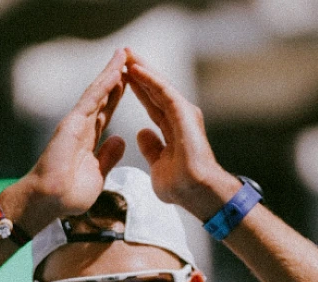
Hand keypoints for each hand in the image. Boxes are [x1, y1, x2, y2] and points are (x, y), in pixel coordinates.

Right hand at [23, 48, 129, 222]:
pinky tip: (116, 70)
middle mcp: (81, 127)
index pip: (106, 112)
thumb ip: (107, 156)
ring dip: (111, 72)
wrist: (49, 201)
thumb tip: (119, 140)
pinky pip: (92, 99)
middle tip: (129, 58)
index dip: (117, 96)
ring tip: (124, 54)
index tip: (131, 82)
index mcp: (87, 140)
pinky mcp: (72, 123)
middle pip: (102, 97)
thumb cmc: (67, 195)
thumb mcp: (97, 174)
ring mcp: (76, 123)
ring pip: (97, 92)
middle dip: (116, 78)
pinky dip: (104, 83)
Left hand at [124, 50, 239, 219]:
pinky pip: (164, 91)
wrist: (195, 192)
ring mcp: (183, 114)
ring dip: (143, 69)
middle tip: (124, 54)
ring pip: (160, 85)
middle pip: (155, 90)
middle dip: (140, 72)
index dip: (138, 89)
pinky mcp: (184, 113)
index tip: (122, 77)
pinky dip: (150, 79)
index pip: (152, 104)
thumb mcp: (158, 166)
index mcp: (172, 129)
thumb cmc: (181, 186)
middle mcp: (179, 118)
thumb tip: (142, 133)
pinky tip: (136, 69)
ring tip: (127, 54)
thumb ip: (152, 148)